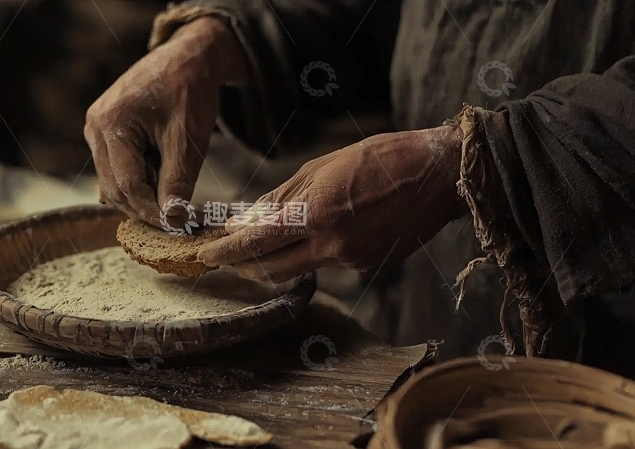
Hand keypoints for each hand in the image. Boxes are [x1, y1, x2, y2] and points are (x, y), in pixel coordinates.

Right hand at [84, 18, 246, 224]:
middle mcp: (95, 128)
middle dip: (146, 206)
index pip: (126, 186)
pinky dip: (139, 179)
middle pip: (114, 188)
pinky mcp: (105, 133)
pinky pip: (117, 169)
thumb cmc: (189, 92)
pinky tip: (161, 173)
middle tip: (178, 215)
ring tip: (173, 184)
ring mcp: (96, 130)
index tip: (177, 225)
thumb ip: (177, 183)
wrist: (189, 58)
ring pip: (114, 182)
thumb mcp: (187, 141)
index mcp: (110, 124)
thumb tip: (172, 222)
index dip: (151, 212)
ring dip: (143, 193)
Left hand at [197, 126, 467, 281]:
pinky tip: (321, 230)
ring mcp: (351, 261)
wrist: (440, 176)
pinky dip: (312, 252)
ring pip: (299, 269)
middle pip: (271, 270)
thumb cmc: (382, 157)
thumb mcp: (322, 166)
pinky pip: (327, 265)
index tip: (206, 253)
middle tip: (226, 255)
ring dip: (277, 258)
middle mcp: (332, 246)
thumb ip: (281, 198)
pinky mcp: (367, 267)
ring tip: (270, 238)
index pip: (255, 243)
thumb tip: (246, 220)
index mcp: (316, 214)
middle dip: (242, 265)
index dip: (226, 251)